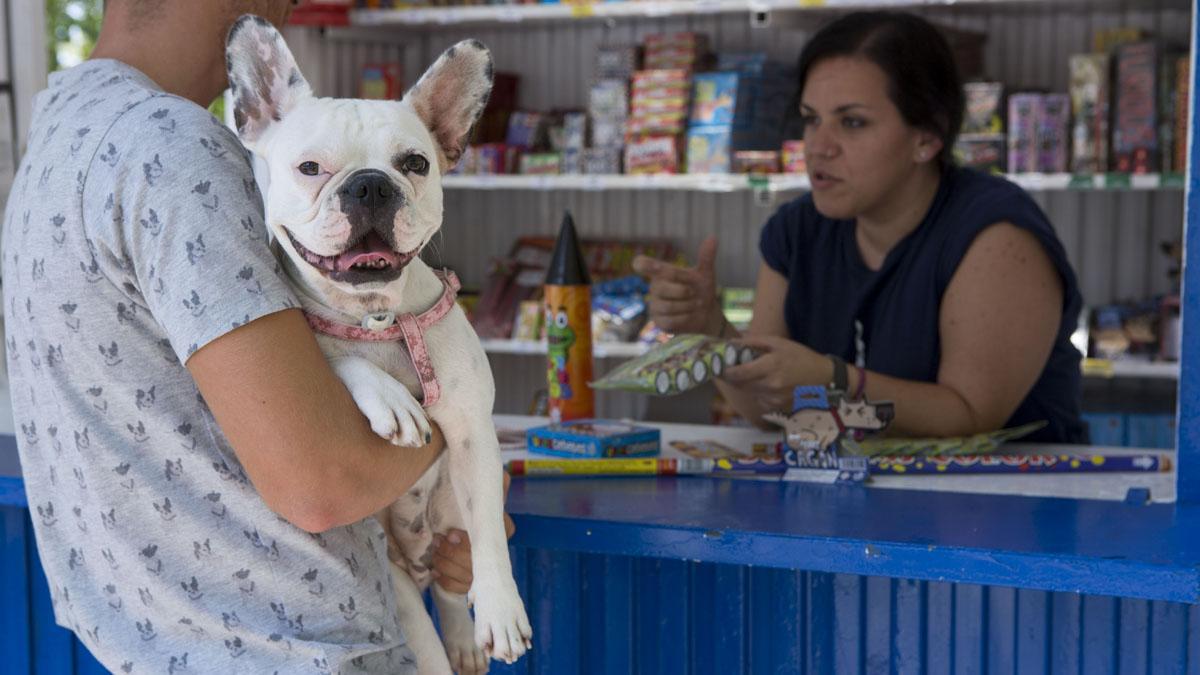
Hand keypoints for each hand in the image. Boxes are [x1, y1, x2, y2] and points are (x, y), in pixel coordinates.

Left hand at [431, 471, 515, 594]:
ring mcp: (483, 574)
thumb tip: (503, 475)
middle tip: (436, 541)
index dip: (468, 541)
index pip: (489, 542)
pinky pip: (458, 588)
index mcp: (503, 532)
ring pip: (464, 575)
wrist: (467, 530)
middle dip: (450, 552)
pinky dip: (445, 580)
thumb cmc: (474, 511)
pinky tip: (436, 572)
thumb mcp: (484, 497)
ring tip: (434, 553)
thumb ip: (494, 487)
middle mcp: (496, 556)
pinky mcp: (471, 586)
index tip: (452, 534)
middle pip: (473, 561)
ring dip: (445, 564)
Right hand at [632, 236, 724, 335]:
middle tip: (694, 293)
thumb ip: (706, 257)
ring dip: (688, 306)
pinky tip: (689, 315)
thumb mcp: (706, 274)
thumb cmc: (701, 290)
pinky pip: (670, 320)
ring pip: (668, 306)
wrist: (706, 314)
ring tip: (694, 304)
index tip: (641, 265)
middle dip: (684, 291)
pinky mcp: (658, 322)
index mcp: (661, 272)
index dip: (643, 264)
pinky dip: (685, 318)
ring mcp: (654, 305)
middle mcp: (654, 287)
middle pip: (662, 288)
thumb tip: (713, 237)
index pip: (643, 264)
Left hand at [721, 335, 832, 412]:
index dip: (726, 371)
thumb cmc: (800, 357)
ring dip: (745, 384)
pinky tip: (766, 384)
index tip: (721, 366)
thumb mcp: (778, 343)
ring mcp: (774, 398)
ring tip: (754, 374)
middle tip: (730, 368)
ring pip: (748, 392)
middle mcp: (771, 385)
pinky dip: (757, 392)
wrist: (823, 377)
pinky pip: (759, 400)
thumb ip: (754, 342)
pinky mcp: (778, 406)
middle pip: (740, 385)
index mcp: (770, 366)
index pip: (738, 373)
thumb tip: (733, 342)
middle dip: (733, 377)